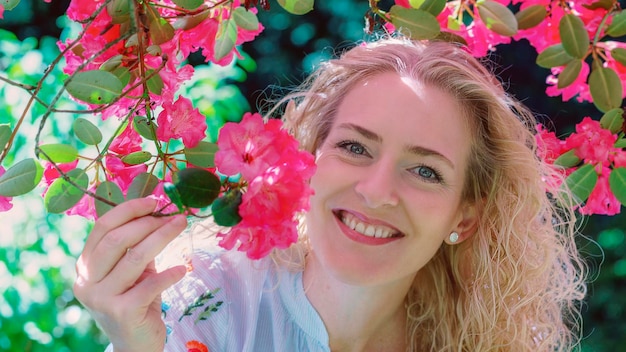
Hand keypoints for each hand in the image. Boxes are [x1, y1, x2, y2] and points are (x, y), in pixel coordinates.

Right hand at [73, 198, 187, 351]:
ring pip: (135, 258)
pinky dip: (169, 273)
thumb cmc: (136, 301)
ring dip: (162, 238)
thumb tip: (159, 213)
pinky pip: (150, 285)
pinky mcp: (122, 313)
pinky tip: (182, 269)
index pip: (102, 228)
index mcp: (85, 265)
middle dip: (149, 223)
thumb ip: (137, 247)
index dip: (128, 210)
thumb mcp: (132, 272)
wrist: (135, 344)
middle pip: (117, 240)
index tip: (154, 201)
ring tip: (181, 228)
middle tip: (175, 217)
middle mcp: (87, 281)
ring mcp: (101, 298)